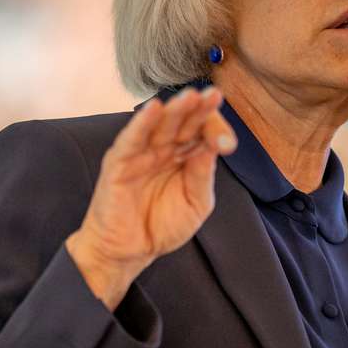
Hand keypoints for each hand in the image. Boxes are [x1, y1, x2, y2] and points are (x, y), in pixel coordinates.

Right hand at [66, 86, 236, 310]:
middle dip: (199, 109)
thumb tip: (212, 147)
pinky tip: (154, 109)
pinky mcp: (119, 162)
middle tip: (214, 95)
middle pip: (184, 122)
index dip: (215, 131)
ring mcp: (142, 152)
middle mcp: (164, 148)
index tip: (227, 142)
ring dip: (175, 109)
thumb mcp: (196, 203)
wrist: (129, 252)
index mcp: (185, 155)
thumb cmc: (162, 225)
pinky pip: (131, 139)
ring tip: (190, 96)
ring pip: (160, 124)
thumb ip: (203, 175)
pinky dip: (141, 123)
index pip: (202, 132)